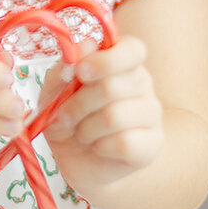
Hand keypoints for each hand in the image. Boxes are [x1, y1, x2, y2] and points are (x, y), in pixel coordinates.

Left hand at [37, 33, 164, 193]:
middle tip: (65, 116)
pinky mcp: (153, 143)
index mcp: (121, 62)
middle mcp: (142, 83)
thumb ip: (65, 69)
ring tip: (82, 133)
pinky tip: (98, 146)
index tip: (81, 72)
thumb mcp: (54, 91)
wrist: (75, 160)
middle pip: (111, 87)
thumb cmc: (68, 117)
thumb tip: (83, 48)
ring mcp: (151, 113)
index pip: (132, 49)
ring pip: (115, 116)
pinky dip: (100, 147)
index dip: (105, 60)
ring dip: (86, 129)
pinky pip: (124, 142)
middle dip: (78, 105)